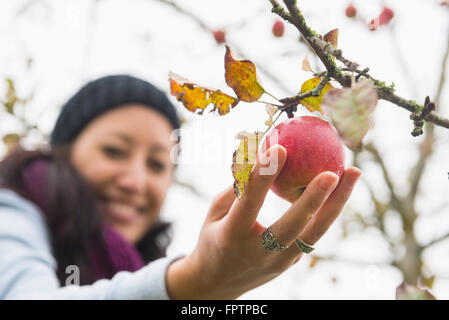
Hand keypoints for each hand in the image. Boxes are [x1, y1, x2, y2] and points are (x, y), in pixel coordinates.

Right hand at [166, 145, 360, 298]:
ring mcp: (280, 261)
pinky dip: (327, 209)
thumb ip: (236, 189)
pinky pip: (313, 234)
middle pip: (293, 226)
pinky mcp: (292, 261)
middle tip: (332, 172)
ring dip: (336, 203)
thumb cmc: (213, 239)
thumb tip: (258, 156)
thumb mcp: (214, 213)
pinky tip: (341, 188)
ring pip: (314, 233)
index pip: (250, 203)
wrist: (217, 283)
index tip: (279, 149)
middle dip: (314, 198)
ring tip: (354, 173)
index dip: (263, 176)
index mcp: (232, 235)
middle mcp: (259, 251)